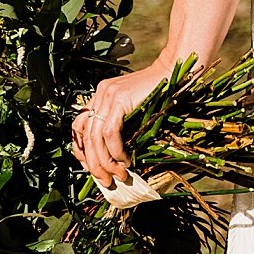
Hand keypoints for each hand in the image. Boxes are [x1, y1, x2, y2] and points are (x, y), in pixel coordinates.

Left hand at [71, 58, 174, 188]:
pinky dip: (116, 150)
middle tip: (105, 180)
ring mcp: (108, 95)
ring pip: (96, 137)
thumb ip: (122, 124)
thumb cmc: (160, 92)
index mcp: (100, 95)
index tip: (90, 167)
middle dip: (94, 163)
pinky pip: (111, 132)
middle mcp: (100, 94)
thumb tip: (117, 155)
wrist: (174, 73)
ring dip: (105, 161)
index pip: (79, 126)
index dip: (80, 149)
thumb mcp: (134, 108)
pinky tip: (125, 160)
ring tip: (117, 175)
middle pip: (86, 136)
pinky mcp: (120, 99)